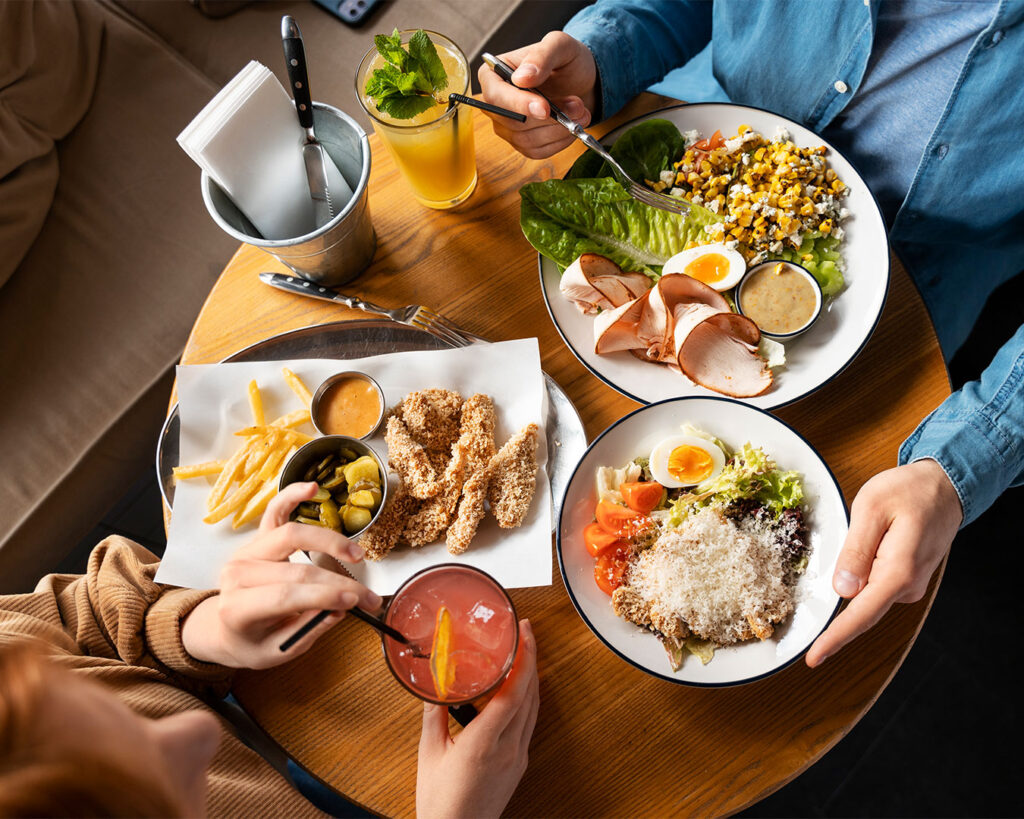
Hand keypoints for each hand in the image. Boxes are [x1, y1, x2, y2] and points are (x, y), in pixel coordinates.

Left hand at [182, 482, 381, 668]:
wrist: (223, 628)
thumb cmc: (251, 641)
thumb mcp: (276, 651)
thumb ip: (307, 629)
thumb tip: (340, 609)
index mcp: (236, 607)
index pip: (284, 596)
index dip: (324, 596)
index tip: (355, 602)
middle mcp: (238, 574)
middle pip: (296, 570)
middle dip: (339, 583)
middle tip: (367, 596)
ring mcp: (247, 551)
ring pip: (292, 535)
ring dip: (329, 542)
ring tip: (355, 556)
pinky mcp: (258, 538)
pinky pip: (276, 510)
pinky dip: (293, 495)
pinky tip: (313, 489)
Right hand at [416, 620, 538, 818]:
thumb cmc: (441, 803)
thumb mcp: (429, 754)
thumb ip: (434, 715)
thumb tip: (434, 684)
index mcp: (485, 743)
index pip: (514, 692)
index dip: (524, 659)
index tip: (524, 633)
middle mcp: (508, 748)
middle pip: (530, 694)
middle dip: (531, 658)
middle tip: (525, 632)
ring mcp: (518, 757)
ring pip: (533, 708)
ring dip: (531, 677)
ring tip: (523, 652)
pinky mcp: (519, 763)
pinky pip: (529, 722)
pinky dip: (527, 698)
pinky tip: (518, 688)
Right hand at [478, 32, 596, 158]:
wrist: (582, 81)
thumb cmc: (567, 60)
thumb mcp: (559, 46)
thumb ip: (541, 56)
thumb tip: (521, 77)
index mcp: (493, 75)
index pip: (496, 97)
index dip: (519, 105)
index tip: (544, 108)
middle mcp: (495, 104)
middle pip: (513, 122)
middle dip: (549, 118)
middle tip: (577, 106)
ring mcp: (508, 127)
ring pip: (527, 140)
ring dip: (559, 129)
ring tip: (580, 112)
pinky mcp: (523, 144)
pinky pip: (537, 152)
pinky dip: (560, 141)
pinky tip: (572, 126)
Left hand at [806, 459, 961, 666]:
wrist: (945, 486)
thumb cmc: (909, 491)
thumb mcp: (872, 508)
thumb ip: (856, 550)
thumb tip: (843, 589)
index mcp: (898, 572)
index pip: (861, 615)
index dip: (835, 638)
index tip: (814, 658)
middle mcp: (907, 586)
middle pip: (861, 610)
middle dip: (835, 616)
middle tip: (811, 613)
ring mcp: (909, 584)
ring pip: (867, 595)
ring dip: (851, 583)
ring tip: (855, 543)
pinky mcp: (907, 579)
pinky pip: (876, 586)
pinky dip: (861, 578)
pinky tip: (862, 552)